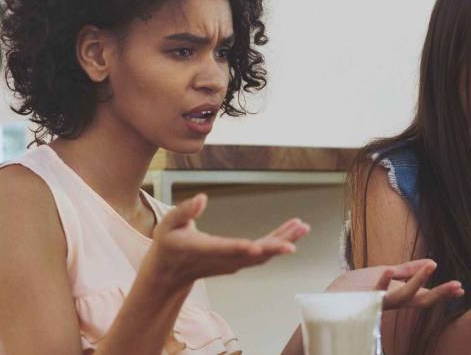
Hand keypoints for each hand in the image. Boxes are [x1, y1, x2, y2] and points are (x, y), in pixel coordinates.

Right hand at [144, 193, 308, 288]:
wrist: (169, 273)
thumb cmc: (168, 244)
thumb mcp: (168, 224)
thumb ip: (185, 211)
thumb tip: (203, 198)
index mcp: (202, 250)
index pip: (224, 250)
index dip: (240, 249)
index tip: (256, 248)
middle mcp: (222, 260)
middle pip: (251, 255)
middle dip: (274, 246)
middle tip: (295, 237)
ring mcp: (232, 264)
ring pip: (262, 255)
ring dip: (283, 240)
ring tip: (302, 227)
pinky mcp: (240, 262)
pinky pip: (263, 253)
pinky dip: (280, 242)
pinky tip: (295, 230)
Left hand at [327, 259, 464, 309]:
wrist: (325, 303)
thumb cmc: (352, 291)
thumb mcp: (382, 274)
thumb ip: (405, 270)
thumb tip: (431, 262)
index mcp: (396, 295)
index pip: (424, 295)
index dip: (443, 292)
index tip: (461, 288)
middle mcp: (390, 302)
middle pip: (420, 301)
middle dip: (440, 293)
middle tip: (457, 286)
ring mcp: (378, 302)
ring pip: (403, 296)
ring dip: (418, 281)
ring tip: (431, 266)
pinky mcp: (363, 300)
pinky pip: (374, 292)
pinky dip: (382, 282)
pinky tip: (389, 270)